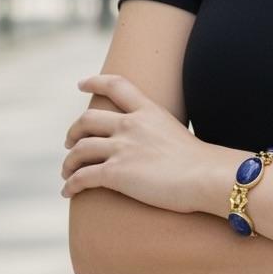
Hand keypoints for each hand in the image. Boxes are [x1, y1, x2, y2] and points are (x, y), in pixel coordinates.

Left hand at [60, 74, 217, 213]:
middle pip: (88, 119)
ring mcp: (122, 148)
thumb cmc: (201, 162)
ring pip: (79, 149)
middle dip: (73, 131)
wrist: (205, 177)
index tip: (81, 84)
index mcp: (148, 111)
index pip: (117, 86)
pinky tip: (68, 191)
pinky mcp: (115, 173)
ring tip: (67, 171)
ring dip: (69, 162)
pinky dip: (71, 184)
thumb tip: (155, 147)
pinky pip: (82, 177)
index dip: (95, 82)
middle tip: (70, 142)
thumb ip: (159, 132)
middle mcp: (131, 125)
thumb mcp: (176, 133)